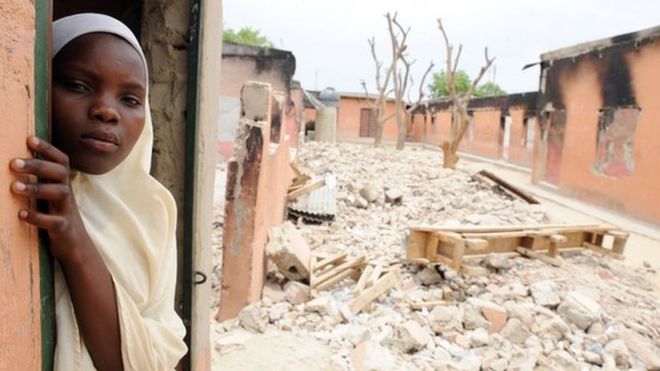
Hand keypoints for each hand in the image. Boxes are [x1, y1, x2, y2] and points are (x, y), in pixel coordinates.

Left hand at [10, 136, 90, 264]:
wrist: (75, 246)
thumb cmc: (56, 216)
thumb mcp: (51, 195)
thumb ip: (42, 179)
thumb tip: (17, 161)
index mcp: (63, 184)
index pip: (61, 160)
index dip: (48, 149)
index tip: (29, 139)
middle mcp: (67, 194)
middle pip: (59, 173)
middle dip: (37, 166)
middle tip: (12, 163)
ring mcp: (66, 210)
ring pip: (59, 193)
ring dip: (37, 188)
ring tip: (14, 187)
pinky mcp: (63, 228)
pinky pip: (53, 221)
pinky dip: (37, 216)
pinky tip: (21, 214)